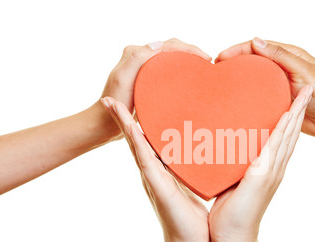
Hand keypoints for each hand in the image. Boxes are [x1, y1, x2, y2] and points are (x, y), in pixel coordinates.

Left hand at [93, 39, 210, 141]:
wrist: (105, 123)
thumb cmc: (114, 105)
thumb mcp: (124, 80)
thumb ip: (137, 59)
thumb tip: (158, 45)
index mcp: (135, 53)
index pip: (168, 45)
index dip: (189, 49)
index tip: (206, 59)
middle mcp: (140, 57)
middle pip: (172, 48)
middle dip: (192, 52)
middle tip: (208, 64)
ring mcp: (144, 69)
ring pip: (172, 58)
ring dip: (188, 60)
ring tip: (203, 70)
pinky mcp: (147, 80)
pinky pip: (168, 70)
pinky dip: (182, 70)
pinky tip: (191, 80)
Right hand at [100, 97, 209, 241]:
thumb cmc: (194, 216)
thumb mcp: (192, 184)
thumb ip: (189, 169)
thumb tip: (197, 152)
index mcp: (160, 170)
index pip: (147, 140)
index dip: (137, 122)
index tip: (133, 101)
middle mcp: (152, 171)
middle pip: (135, 139)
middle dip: (123, 118)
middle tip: (110, 97)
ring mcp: (151, 178)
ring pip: (134, 144)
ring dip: (122, 124)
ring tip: (110, 102)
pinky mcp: (156, 185)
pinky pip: (143, 159)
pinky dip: (134, 141)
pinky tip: (129, 126)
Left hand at [209, 85, 312, 241]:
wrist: (231, 237)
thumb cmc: (229, 212)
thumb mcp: (232, 181)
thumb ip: (234, 165)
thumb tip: (224, 149)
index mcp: (268, 168)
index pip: (282, 138)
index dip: (290, 117)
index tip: (295, 97)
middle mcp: (274, 168)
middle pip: (291, 133)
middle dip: (300, 110)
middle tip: (308, 88)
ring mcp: (271, 172)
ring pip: (288, 136)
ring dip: (297, 114)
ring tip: (306, 93)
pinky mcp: (262, 176)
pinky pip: (275, 147)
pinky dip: (283, 130)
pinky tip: (289, 114)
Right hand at [216, 38, 314, 138]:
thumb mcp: (303, 72)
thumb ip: (281, 56)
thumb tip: (255, 41)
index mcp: (290, 55)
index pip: (259, 46)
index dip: (238, 49)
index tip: (222, 57)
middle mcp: (283, 67)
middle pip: (253, 59)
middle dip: (234, 61)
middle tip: (216, 68)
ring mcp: (279, 83)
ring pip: (254, 76)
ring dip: (238, 76)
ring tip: (221, 81)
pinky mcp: (278, 99)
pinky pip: (258, 93)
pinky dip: (245, 93)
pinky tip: (234, 98)